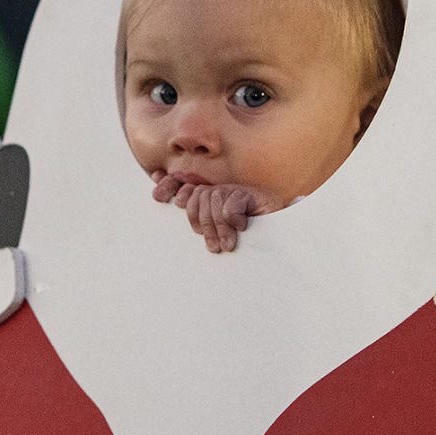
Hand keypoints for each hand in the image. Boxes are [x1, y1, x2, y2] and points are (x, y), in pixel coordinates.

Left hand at [150, 174, 285, 252]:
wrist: (278, 244)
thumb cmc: (242, 245)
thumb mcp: (213, 236)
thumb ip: (195, 219)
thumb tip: (164, 196)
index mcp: (210, 199)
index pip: (184, 187)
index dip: (169, 187)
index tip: (156, 195)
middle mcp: (222, 191)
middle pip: (197, 196)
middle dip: (202, 223)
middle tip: (214, 247)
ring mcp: (238, 191)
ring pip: (213, 200)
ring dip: (220, 228)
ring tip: (228, 245)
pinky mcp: (254, 195)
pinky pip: (231, 204)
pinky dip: (233, 219)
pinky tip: (242, 227)